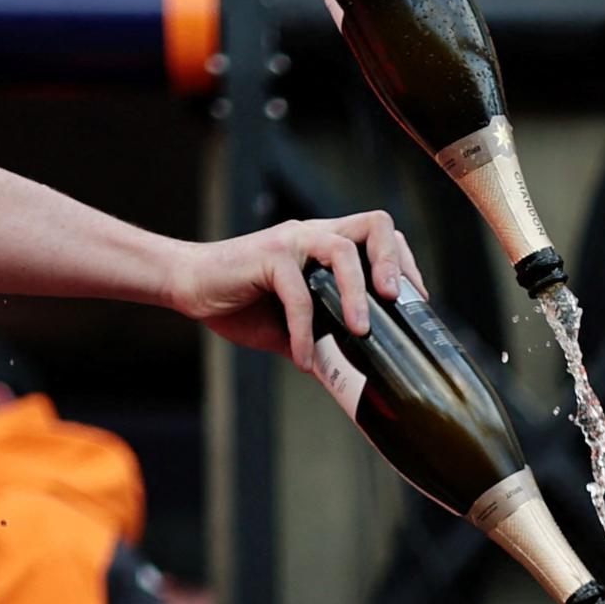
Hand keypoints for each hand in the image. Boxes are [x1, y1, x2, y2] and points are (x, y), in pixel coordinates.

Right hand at [176, 211, 417, 366]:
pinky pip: (297, 292)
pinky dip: (303, 331)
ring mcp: (292, 242)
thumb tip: (353, 379)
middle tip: (395, 301)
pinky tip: (302, 358)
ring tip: (359, 331)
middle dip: (394, 262)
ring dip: (356, 293)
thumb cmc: (243, 304)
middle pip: (374, 224)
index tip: (414, 302)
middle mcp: (315, 235)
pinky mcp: (266, 255)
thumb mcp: (293, 328)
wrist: (190, 287)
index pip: (381, 236)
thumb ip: (324, 342)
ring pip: (341, 251)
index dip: (404, 264)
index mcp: (328, 246)